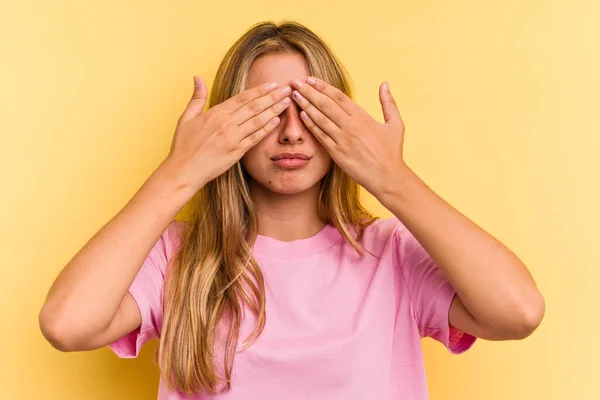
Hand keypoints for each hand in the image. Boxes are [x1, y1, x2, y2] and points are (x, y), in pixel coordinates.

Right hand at [164, 76, 292, 191]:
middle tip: (287, 89)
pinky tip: (276, 121)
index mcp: (215, 113)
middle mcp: (226, 124)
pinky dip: (266, 129)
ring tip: (287, 102)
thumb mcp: (186, 118)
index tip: (272, 84)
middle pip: (254, 106)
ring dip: (274, 110)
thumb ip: (197, 97)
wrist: (183, 171)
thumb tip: (198, 77)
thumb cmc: (183, 145)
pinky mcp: (236, 152)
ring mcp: (232, 138)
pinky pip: (255, 138)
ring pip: (258, 120)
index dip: (259, 90)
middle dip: (272, 96)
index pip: (242, 98)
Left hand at [290, 77, 407, 198]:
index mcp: (362, 117)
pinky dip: (310, 124)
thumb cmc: (392, 152)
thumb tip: (385, 84)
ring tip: (295, 95)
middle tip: (295, 82)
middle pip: (325, 104)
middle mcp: (350, 126)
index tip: (310, 79)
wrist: (387, 177)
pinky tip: (301, 115)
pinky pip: (320, 136)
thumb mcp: (396, 124)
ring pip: (320, 118)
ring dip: (306, 105)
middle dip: (309, 92)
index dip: (322, 86)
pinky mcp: (337, 153)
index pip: (338, 96)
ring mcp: (342, 140)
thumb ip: (388, 103)